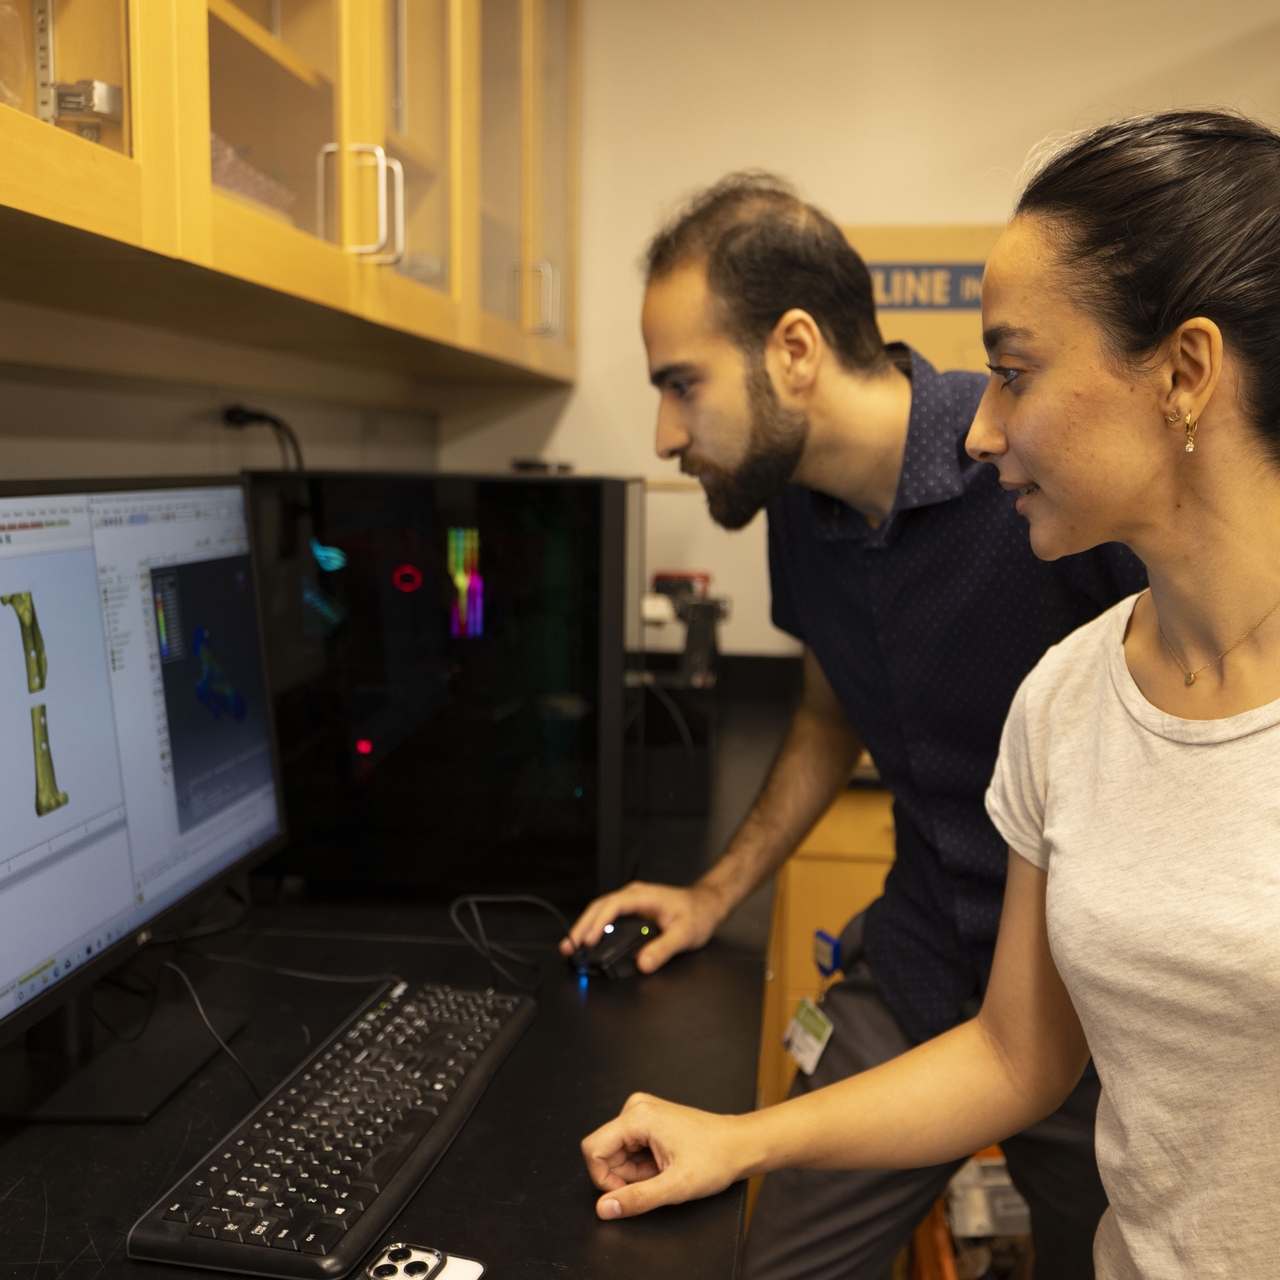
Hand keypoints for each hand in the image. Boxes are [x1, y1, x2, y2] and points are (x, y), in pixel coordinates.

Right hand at [558, 881, 726, 972]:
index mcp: (644, 896)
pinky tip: (587, 941)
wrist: (706, 905)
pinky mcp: (630, 912)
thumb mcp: (685, 934)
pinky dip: (593, 928)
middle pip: (599, 907)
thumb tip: (643, 964)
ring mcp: (631, 903)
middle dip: (582, 927)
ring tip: (571, 946)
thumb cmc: (697, 914)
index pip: (614, 905)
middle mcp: (634, 896)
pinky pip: (606, 917)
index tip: (589, 940)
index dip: (599, 923)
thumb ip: (664, 949)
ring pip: (599, 911)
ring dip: (584, 927)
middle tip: (569, 946)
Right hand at [581, 1092, 750, 1217]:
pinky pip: (630, 1146)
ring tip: (664, 1171)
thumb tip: (604, 1208)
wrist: (740, 1144)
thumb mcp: (675, 1186)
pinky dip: (643, 1163)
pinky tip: (665, 1164)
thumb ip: (636, 1198)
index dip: (604, 1178)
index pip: (594, 1148)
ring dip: (635, 1171)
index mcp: (638, 1116)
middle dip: (625, 1175)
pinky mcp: (649, 1119)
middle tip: (656, 1180)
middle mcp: (636, 1107)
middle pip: (606, 1151)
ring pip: (617, 1151)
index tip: (629, 1191)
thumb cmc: (715, 1158)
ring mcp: (643, 1111)